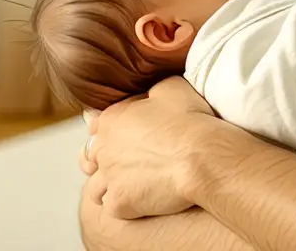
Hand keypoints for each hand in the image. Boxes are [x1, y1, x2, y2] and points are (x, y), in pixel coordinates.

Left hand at [81, 76, 217, 219]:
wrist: (204, 158)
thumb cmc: (191, 121)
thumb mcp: (172, 88)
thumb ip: (151, 90)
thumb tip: (149, 94)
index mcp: (111, 119)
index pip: (96, 126)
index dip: (112, 131)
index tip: (128, 136)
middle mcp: (104, 149)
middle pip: (91, 157)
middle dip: (106, 159)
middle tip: (129, 162)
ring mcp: (110, 178)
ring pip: (95, 187)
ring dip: (108, 186)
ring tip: (130, 185)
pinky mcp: (120, 203)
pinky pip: (111, 207)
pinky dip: (122, 205)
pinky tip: (139, 200)